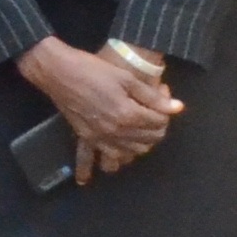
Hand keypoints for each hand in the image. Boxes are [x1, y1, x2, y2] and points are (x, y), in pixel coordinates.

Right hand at [16, 38, 182, 185]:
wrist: (59, 73)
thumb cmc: (94, 70)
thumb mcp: (127, 78)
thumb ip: (153, 96)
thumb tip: (177, 108)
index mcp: (128, 114)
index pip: (159, 123)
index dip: (166, 113)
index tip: (163, 104)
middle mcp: (117, 132)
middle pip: (148, 140)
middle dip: (157, 129)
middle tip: (155, 116)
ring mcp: (101, 138)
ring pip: (131, 153)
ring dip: (141, 146)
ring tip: (141, 134)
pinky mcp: (87, 139)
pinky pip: (102, 159)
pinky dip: (111, 163)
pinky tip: (113, 166)